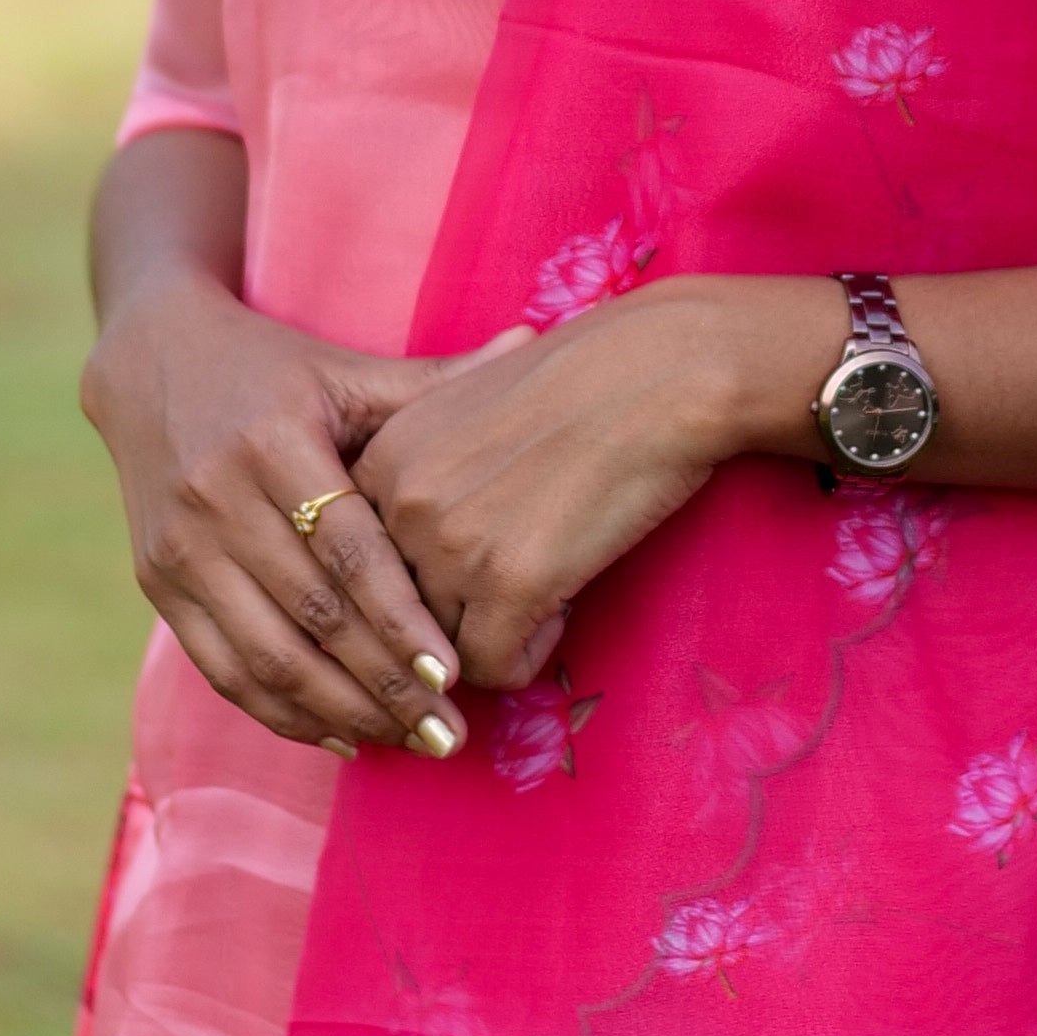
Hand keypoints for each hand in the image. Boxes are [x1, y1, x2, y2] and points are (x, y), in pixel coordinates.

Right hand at [81, 265, 464, 762]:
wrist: (150, 363)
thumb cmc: (275, 370)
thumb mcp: (347, 371)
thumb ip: (437, 380)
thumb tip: (532, 342)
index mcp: (273, 443)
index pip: (346, 550)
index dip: (399, 617)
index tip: (453, 672)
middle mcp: (217, 501)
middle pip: (311, 616)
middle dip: (383, 684)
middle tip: (449, 732)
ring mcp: (180, 550)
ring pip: (265, 657)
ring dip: (339, 712)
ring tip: (408, 741)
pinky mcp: (158, 585)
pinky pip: (222, 669)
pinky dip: (281, 713)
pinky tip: (341, 737)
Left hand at [345, 282, 805, 696]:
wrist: (667, 367)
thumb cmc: (591, 377)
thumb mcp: (478, 403)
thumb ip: (434, 464)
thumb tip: (426, 542)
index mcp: (385, 453)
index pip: (369, 561)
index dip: (421, 573)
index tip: (481, 551)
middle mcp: (401, 499)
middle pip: (400, 609)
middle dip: (454, 611)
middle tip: (518, 577)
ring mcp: (451, 542)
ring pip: (437, 648)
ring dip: (493, 633)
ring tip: (549, 586)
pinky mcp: (511, 581)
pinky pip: (492, 668)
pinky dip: (527, 656)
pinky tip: (564, 606)